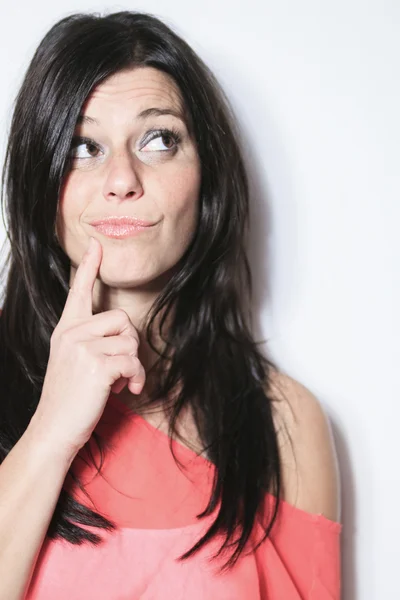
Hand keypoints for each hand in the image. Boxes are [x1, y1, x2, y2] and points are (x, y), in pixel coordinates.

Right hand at [30, 237, 145, 457]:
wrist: (54, 428)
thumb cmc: (70, 398)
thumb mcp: (73, 361)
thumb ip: (91, 341)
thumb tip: (124, 336)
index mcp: (66, 329)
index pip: (79, 291)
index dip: (89, 266)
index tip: (96, 244)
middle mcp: (72, 333)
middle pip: (122, 318)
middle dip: (129, 344)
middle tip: (120, 367)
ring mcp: (82, 347)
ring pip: (130, 341)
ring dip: (134, 365)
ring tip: (121, 381)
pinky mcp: (96, 365)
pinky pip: (133, 361)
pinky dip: (136, 378)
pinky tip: (126, 390)